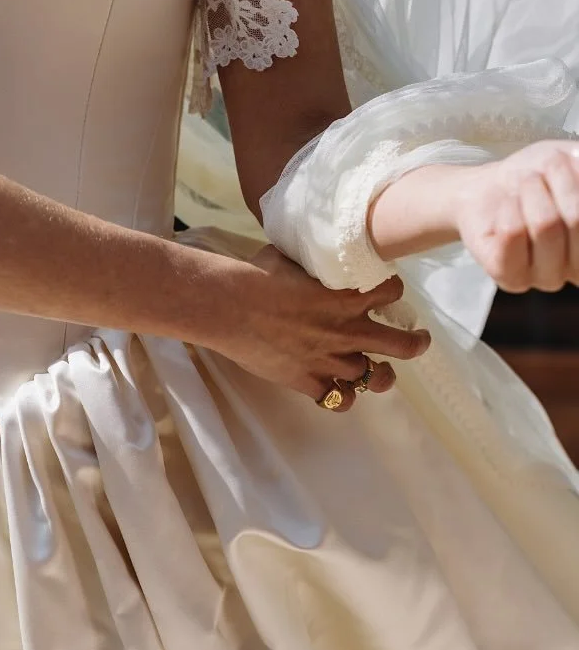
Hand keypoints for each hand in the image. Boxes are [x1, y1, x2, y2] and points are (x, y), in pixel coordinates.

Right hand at [206, 247, 429, 411]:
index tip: (387, 290)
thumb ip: (312, 260)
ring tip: (381, 372)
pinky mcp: (308, 381)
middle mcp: (349, 330)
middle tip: (419, 340)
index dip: (391, 290)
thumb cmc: (256, 274)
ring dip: (381, 375)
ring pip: (376, 377)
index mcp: (349, 296)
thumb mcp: (292, 256)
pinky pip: (339, 400)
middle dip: (416, 343)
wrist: (229, 306)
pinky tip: (339, 390)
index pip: (392, 291)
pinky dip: (342, 397)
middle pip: (403, 345)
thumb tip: (311, 249)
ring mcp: (331, 359)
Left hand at [453, 141, 578, 292]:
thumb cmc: (542, 176)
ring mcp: (547, 278)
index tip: (570, 163)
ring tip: (526, 185)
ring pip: (545, 223)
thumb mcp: (576, 161)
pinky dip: (509, 206)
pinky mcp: (510, 278)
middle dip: (560, 181)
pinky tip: (507, 206)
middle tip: (545, 172)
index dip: (577, 184)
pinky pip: (513, 232)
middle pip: (577, 217)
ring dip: (532, 190)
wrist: (492, 186)